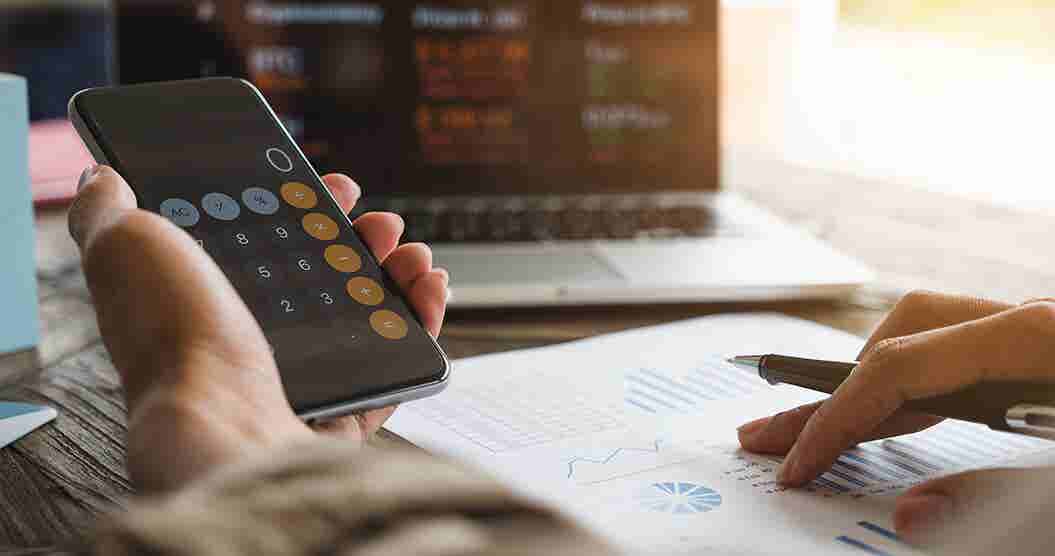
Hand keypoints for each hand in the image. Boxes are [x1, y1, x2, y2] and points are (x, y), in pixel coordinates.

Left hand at [68, 166, 448, 491]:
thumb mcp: (125, 248)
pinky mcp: (344, 414)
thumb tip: (104, 175)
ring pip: (365, 319)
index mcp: (212, 303)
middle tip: (380, 221)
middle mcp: (256, 343)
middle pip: (325, 279)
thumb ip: (108, 210)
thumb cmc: (170, 335)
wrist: (219, 420)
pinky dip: (422, 323)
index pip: (269, 246)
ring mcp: (303, 380)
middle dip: (362, 238)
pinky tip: (432, 287)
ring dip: (398, 274)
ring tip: (413, 252)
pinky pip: (395, 365)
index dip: (307, 209)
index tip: (332, 185)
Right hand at [736, 290, 1054, 540]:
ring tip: (820, 429)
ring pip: (923, 338)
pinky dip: (910, 388)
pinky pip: (955, 355)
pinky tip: (889, 418)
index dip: (834, 417)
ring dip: (865, 386)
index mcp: (1033, 338)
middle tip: (769, 436)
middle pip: (899, 340)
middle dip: (828, 397)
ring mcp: (1029, 330)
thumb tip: (911, 516)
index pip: (898, 367)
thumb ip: (996, 499)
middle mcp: (1023, 320)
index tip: (798, 464)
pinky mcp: (1033, 347)